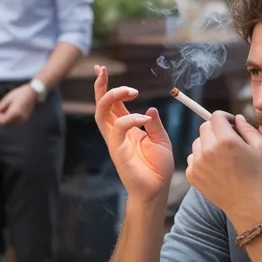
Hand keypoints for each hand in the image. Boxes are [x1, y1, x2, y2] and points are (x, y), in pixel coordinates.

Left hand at [0, 85, 35, 125]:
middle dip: (1, 116)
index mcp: (15, 112)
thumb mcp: (8, 98)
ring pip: (10, 123)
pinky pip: (15, 122)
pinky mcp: (25, 119)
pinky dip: (10, 118)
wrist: (32, 92)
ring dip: (5, 117)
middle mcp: (20, 118)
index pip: (3, 121)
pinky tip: (10, 110)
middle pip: (6, 123)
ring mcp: (23, 119)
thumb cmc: (21, 93)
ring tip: (6, 108)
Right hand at [94, 65, 173, 202]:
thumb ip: (155, 124)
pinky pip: (118, 129)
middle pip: (101, 105)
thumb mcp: (161, 140)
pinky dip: (130, 119)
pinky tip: (144, 118)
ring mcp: (115, 141)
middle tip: (103, 71)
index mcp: (126, 128)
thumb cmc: (158, 168)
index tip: (101, 69)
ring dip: (112, 97)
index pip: (113, 104)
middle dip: (100, 86)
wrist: (156, 191)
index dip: (107, 86)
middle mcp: (117, 132)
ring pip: (102, 113)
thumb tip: (149, 109)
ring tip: (130, 90)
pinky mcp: (118, 150)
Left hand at [185, 112, 261, 221]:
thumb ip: (248, 128)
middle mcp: (208, 149)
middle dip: (215, 129)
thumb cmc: (256, 174)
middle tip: (226, 139)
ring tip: (221, 156)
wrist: (246, 202)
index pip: (216, 116)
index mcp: (226, 140)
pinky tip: (215, 168)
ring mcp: (197, 162)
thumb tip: (236, 118)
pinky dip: (201, 159)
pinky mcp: (191, 174)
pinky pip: (192, 158)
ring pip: (197, 142)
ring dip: (207, 144)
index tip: (230, 124)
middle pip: (204, 127)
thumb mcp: (261, 147)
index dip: (224, 117)